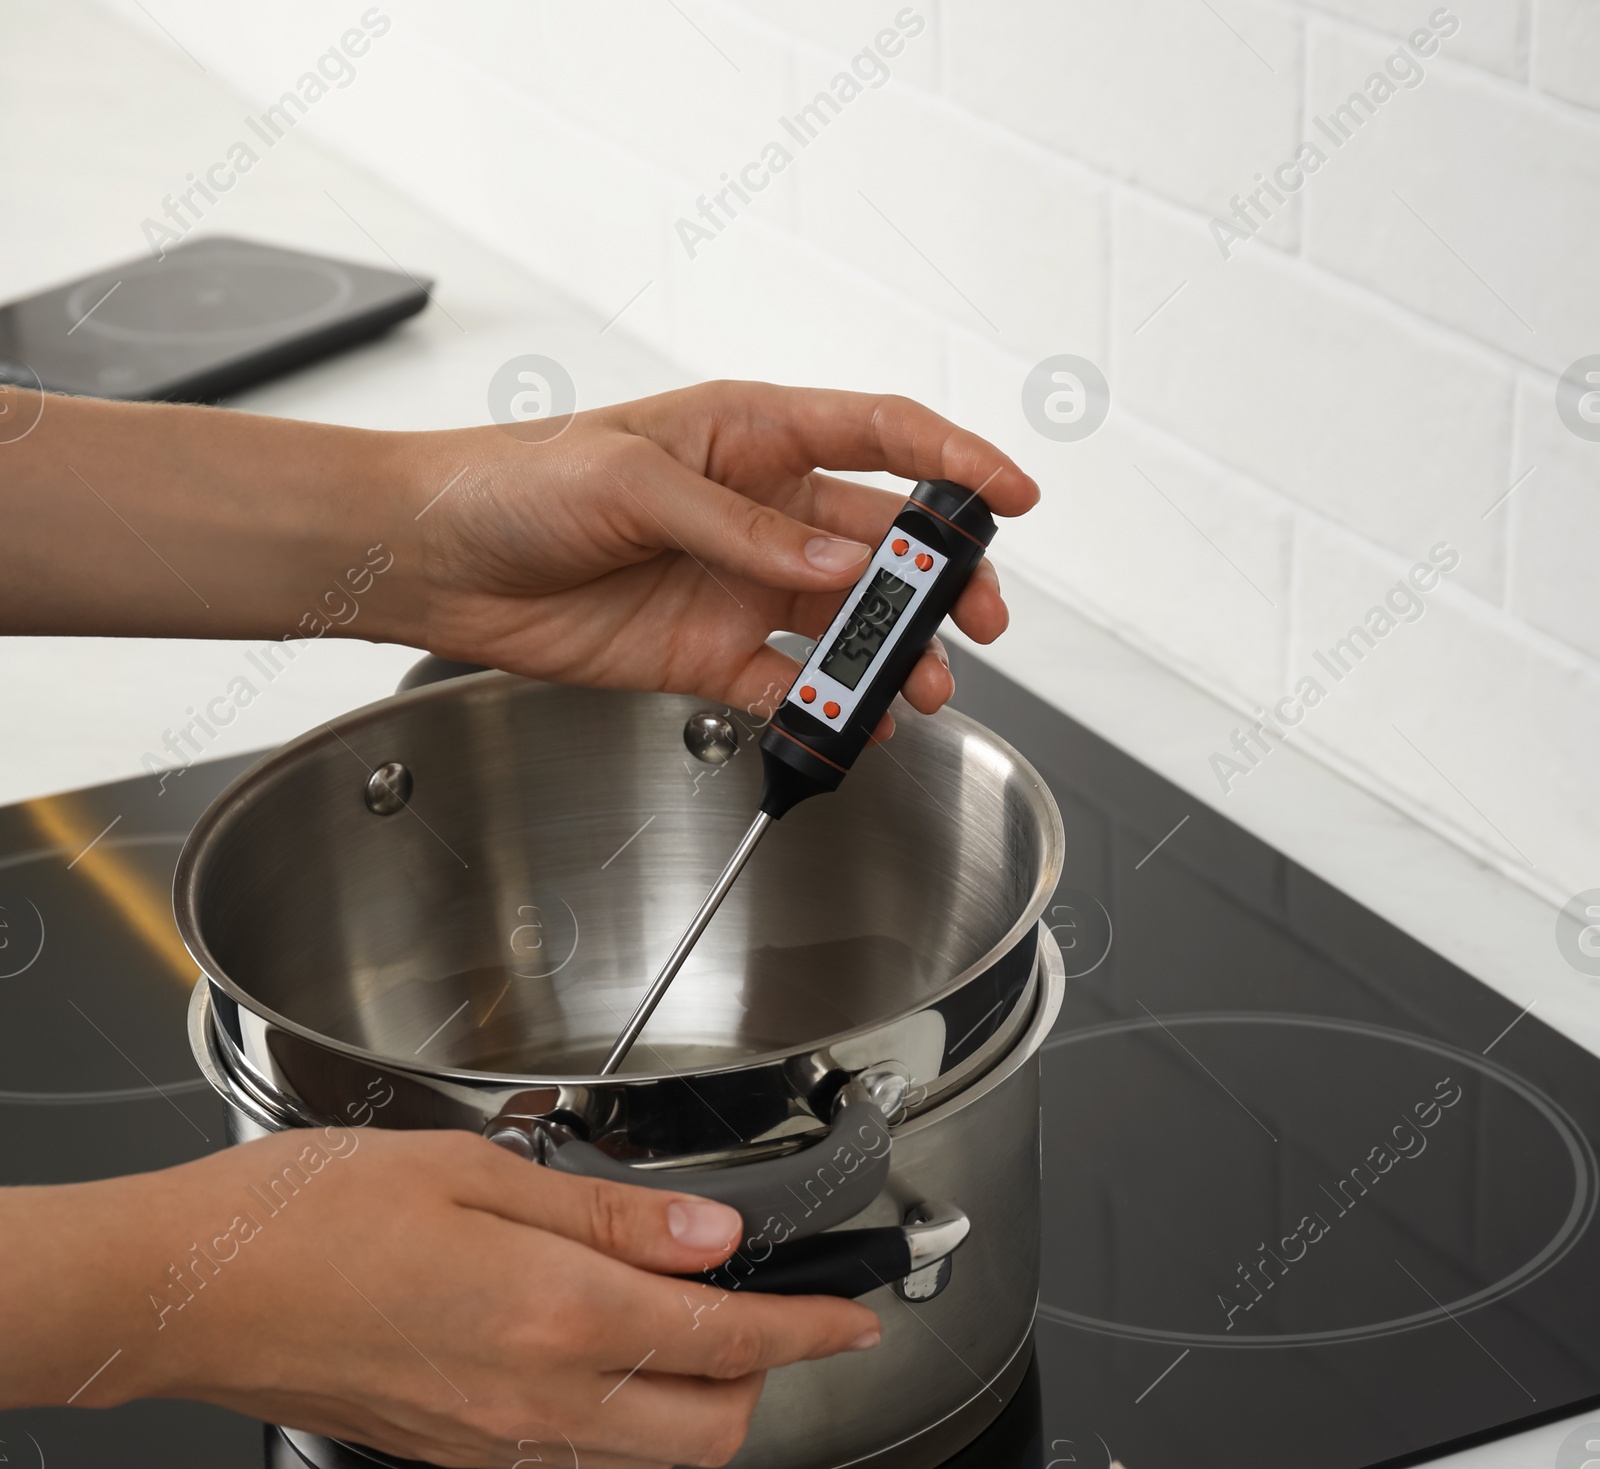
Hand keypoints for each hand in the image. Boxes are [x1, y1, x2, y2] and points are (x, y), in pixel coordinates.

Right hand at [4, 1130, 880, 1468]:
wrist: (187, 1297)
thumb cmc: (301, 1220)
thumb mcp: (471, 1175)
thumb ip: (609, 1215)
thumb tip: (709, 1238)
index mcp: (559, 1315)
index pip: (733, 1341)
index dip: (812, 1328)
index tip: (851, 1316)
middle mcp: (540, 1397)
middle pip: (712, 1426)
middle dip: (764, 1376)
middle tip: (764, 1310)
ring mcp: (499, 1438)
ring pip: (650, 1455)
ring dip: (693, 1403)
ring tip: (679, 1325)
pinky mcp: (458, 1450)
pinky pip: (577, 1456)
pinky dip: (620, 1417)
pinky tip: (591, 1350)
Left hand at [389, 381, 1038, 723]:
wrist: (438, 560)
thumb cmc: (514, 484)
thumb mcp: (631, 482)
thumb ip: (741, 527)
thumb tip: (834, 560)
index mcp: (749, 434)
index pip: (880, 436)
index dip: (955, 460)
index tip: (1013, 495)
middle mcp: (757, 510)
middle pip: (881, 542)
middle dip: (940, 579)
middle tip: (976, 620)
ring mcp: (738, 585)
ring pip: (846, 622)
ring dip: (891, 655)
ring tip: (924, 688)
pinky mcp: (708, 653)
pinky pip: (790, 685)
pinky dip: (828, 710)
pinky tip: (857, 726)